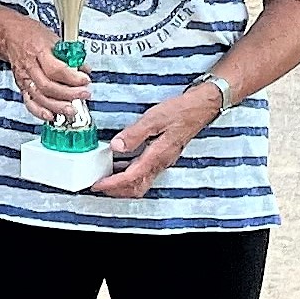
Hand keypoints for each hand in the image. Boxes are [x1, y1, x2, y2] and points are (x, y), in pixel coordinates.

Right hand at [1, 14, 92, 123]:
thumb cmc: (32, 35)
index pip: (55, 69)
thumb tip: (84, 69)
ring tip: (72, 110)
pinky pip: (29, 102)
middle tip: (84, 94)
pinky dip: (40, 112)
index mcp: (39, 51)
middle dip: (69, 93)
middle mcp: (29, 67)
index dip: (72, 77)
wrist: (9, 35)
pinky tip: (51, 116)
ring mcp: (24, 78)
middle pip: (48, 86)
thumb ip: (69, 55)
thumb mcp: (54, 38)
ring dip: (57, 106)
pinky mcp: (21, 86)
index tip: (85, 80)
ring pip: (39, 97)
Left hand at [89, 86, 219, 198]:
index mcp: (158, 155)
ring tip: (105, 179)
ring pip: (141, 183)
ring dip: (122, 185)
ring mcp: (163, 162)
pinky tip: (119, 166)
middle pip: (137, 188)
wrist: (201, 108)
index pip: (132, 178)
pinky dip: (130, 176)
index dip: (113, 184)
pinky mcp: (163, 157)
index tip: (98, 184)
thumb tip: (117, 146)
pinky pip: (145, 174)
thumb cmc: (180, 111)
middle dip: (116, 191)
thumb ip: (134, 134)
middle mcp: (161, 163)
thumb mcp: (154, 118)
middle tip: (98, 186)